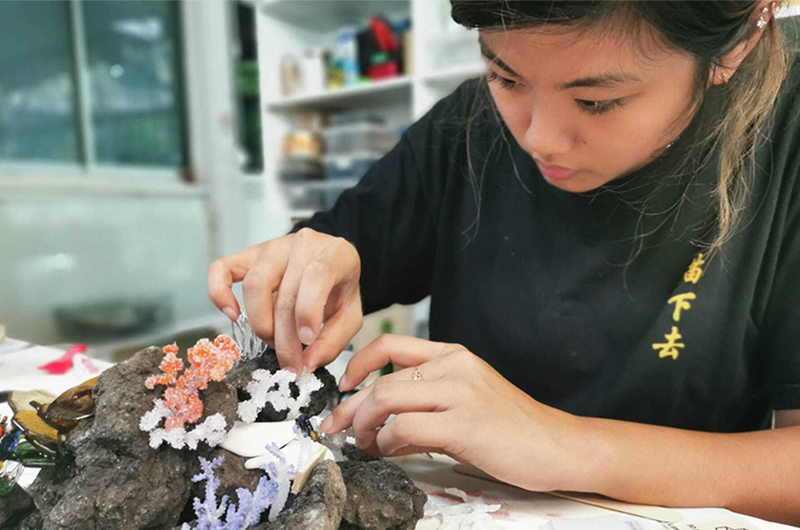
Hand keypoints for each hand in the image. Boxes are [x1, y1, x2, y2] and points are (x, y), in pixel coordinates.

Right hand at [207, 228, 362, 373]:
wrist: (329, 263)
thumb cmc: (338, 287)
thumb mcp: (350, 314)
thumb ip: (334, 340)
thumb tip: (308, 362)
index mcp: (336, 254)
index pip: (317, 276)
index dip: (308, 312)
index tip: (306, 341)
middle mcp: (302, 245)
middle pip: (283, 293)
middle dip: (283, 337)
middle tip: (289, 362)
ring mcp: (272, 248)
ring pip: (254, 284)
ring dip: (260, 322)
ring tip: (272, 341)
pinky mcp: (248, 255)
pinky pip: (221, 269)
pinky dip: (219, 293)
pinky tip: (232, 315)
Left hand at [320, 335, 576, 491]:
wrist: (557, 445)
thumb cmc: (512, 427)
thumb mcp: (468, 400)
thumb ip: (427, 402)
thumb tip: (384, 423)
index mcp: (454, 356)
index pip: (391, 344)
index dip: (358, 362)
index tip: (346, 385)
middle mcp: (455, 367)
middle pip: (381, 378)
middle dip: (351, 407)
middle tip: (339, 427)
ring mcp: (460, 393)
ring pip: (386, 398)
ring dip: (364, 425)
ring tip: (365, 443)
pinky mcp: (464, 425)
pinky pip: (405, 427)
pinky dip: (387, 442)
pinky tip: (391, 451)